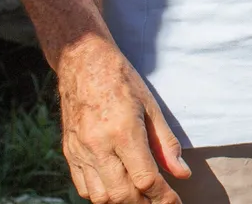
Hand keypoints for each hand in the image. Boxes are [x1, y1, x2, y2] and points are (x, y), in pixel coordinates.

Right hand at [58, 33, 189, 203]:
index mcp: (122, 131)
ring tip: (140, 196)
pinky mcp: (69, 152)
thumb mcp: (151, 106)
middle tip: (160, 201)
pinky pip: (83, 187)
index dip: (163, 196)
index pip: (145, 179)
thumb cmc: (122, 80)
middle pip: (122, 195)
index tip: (175, 202)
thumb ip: (166, 143)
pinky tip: (116, 186)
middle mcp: (98, 145)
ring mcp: (80, 151)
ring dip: (122, 202)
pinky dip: (102, 195)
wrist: (82, 62)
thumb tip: (182, 173)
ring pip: (101, 197)